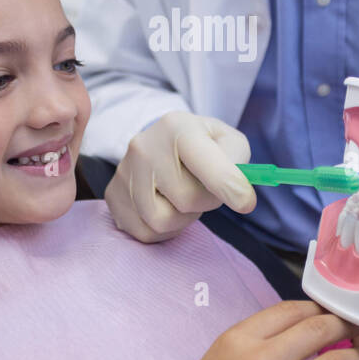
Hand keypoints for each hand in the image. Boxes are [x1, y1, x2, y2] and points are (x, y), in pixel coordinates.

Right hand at [105, 111, 256, 242]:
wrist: (162, 143)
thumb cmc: (203, 145)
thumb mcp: (227, 142)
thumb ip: (239, 163)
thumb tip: (240, 196)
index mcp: (178, 126)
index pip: (205, 161)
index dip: (227, 184)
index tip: (246, 202)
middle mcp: (144, 145)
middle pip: (186, 199)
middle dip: (206, 202)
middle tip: (206, 189)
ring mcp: (124, 171)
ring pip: (162, 220)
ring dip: (183, 218)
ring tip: (183, 198)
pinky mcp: (113, 195)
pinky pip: (144, 232)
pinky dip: (163, 229)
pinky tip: (167, 207)